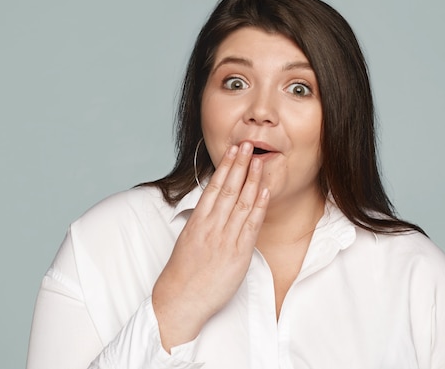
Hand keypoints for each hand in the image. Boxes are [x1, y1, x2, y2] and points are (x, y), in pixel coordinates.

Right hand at [151, 141, 268, 351]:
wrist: (180, 300)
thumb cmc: (182, 272)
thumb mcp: (187, 240)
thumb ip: (201, 221)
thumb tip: (211, 205)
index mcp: (197, 221)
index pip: (213, 187)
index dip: (225, 167)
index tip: (233, 151)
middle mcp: (211, 227)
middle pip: (228, 189)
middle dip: (239, 165)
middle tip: (248, 144)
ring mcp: (225, 240)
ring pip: (241, 203)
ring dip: (252, 180)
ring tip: (259, 161)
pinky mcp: (238, 254)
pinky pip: (251, 226)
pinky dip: (258, 207)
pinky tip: (264, 191)